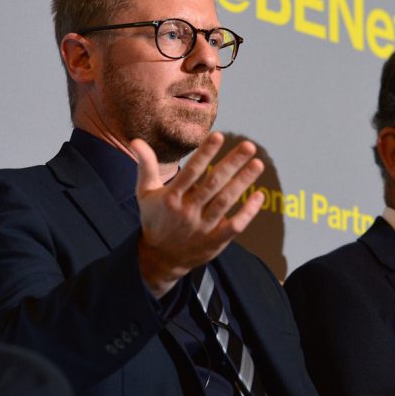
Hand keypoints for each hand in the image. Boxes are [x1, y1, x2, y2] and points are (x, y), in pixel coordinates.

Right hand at [130, 133, 264, 297]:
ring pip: (226, 201)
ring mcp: (203, 227)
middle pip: (213, 184)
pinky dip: (248, 212)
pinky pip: (234, 225)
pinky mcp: (215, 240)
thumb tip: (136, 141)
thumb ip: (145, 166)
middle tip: (249, 146)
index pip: (191, 172)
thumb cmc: (155, 219)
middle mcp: (188, 211)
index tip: (219, 136)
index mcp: (171, 197)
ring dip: (243, 182)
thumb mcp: (145, 193)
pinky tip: (259, 195)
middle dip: (232, 164)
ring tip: (257, 164)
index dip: (205, 154)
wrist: (160, 259)